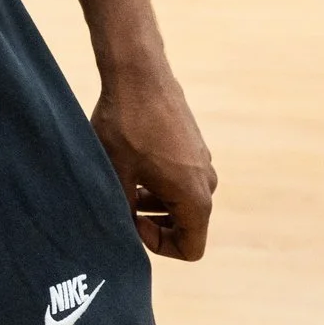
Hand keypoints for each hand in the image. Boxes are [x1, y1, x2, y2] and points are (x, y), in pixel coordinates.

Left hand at [91, 64, 215, 259]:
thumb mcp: (115, 175)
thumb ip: (123, 212)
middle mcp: (207, 183)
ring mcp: (203, 162)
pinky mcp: (194, 146)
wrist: (138, 75)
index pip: (191, 249)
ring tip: (122, 183)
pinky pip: (182, 178)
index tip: (132, 222)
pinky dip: (159, 182)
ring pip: (182, 200)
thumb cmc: (125, 126)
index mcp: (195, 199)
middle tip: (123, 206)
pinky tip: (131, 164)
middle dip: (154, 224)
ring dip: (154, 202)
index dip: (159, 246)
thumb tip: (121, 232)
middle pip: (187, 225)